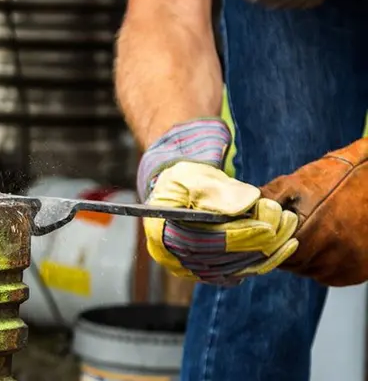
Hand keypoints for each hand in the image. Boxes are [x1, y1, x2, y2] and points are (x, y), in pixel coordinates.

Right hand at [138, 119, 298, 284]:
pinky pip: (240, 272)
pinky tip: (286, 244)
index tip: (268, 226)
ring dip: (268, 250)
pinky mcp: (208, 273)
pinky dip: (265, 260)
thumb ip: (216, 189)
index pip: (201, 242)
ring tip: (290, 226)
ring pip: (234, 268)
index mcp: (161, 233)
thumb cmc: (183, 181)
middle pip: (221, 258)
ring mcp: (190, 270)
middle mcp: (172, 258)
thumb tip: (248, 203)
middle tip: (287, 220)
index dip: (237, 236)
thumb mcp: (192, 176)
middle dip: (258, 241)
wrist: (179, 194)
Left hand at [262, 138, 367, 285]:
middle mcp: (327, 254)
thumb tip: (238, 213)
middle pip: (291, 265)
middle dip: (285, 251)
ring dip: (305, 258)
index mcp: (307, 233)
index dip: (267, 245)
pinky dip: (323, 263)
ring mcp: (345, 265)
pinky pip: (328, 276)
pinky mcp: (357, 272)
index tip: (265, 237)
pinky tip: (328, 242)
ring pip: (309, 271)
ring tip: (313, 233)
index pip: (272, 255)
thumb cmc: (333, 176)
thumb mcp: (294, 183)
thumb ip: (266, 202)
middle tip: (291, 232)